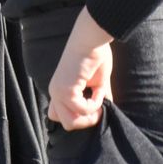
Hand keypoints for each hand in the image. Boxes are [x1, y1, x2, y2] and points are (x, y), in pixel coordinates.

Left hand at [47, 9, 113, 130]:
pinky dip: (94, 105)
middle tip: (99, 109)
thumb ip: (98, 98)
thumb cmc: (95, 56)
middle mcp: (55, 93)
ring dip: (89, 116)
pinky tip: (98, 92)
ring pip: (70, 123)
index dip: (79, 117)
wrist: (91, 39)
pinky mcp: (65, 90)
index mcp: (60, 91)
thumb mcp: (98, 83)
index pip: (59, 116)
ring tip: (99, 102)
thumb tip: (107, 112)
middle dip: (86, 121)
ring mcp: (58, 92)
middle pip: (67, 124)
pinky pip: (81, 110)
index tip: (94, 107)